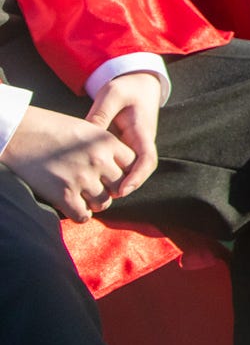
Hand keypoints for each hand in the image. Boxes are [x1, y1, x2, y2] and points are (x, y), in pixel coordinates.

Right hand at [0, 106, 135, 221]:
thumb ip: (105, 146)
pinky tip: (72, 206)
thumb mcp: (87, 128)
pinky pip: (83, 216)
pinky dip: (80, 214)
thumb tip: (117, 166)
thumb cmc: (51, 128)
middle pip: (119, 186)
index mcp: (107, 142)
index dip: (122, 171)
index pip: (133, 165)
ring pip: (103, 203)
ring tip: (83, 196)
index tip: (110, 173)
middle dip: (109, 188)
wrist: (19, 133)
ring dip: (94, 202)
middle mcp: (99, 160)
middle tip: (95, 186)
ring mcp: (82, 178)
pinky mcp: (64, 194)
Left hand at [85, 72, 160, 199]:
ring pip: (131, 170)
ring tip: (97, 193)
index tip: (122, 190)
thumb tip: (85, 133)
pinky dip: (113, 174)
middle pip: (140, 171)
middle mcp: (142, 142)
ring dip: (119, 182)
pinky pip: (123, 164)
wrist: (140, 83)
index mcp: (142, 131)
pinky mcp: (127, 145)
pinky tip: (94, 179)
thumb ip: (100, 114)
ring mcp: (135, 145)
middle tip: (104, 197)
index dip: (136, 177)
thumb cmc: (127, 88)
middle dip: (126, 186)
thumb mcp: (112, 95)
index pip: (146, 159)